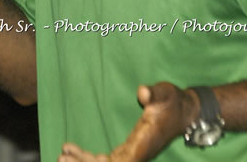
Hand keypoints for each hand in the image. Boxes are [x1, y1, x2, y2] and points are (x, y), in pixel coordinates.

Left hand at [58, 82, 198, 161]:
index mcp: (142, 144)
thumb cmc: (173, 101)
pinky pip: (107, 160)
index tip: (80, 157)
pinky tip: (72, 150)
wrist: (184, 111)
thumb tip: (142, 92)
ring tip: (62, 154)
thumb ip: (154, 93)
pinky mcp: (129, 150)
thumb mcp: (165, 93)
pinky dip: (89, 157)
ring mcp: (132, 153)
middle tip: (62, 156)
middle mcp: (136, 153)